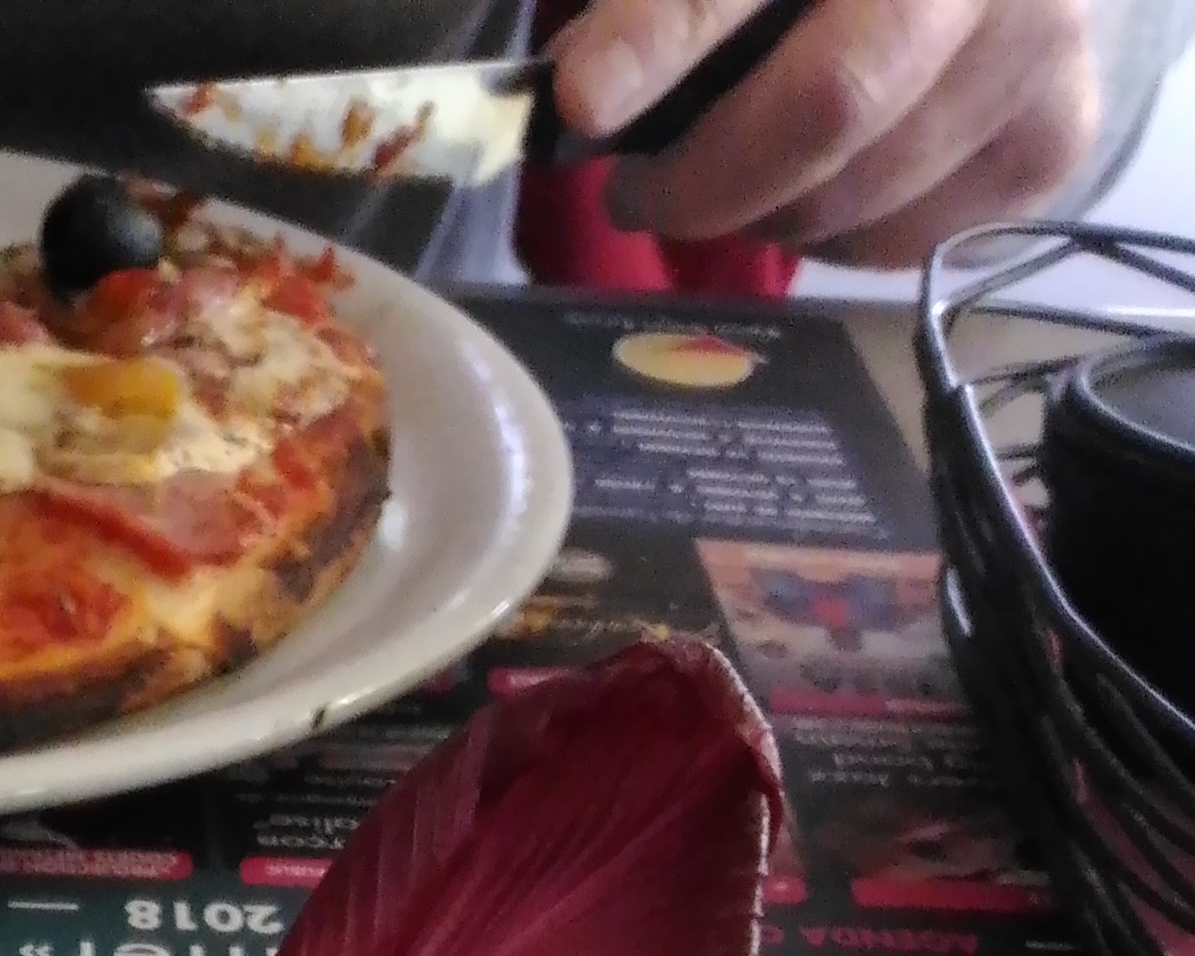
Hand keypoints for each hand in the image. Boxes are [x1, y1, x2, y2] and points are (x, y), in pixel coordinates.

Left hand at [552, 0, 1105, 262]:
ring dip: (765, 215)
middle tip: (636, 192)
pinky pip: (918, 236)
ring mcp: (1036, 40)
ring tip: (719, 188)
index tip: (580, 101)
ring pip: (868, 188)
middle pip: (831, 101)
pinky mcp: (1055, 129)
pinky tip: (818, 193)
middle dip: (707, 175)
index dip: (660, 38)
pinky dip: (842, 239)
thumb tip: (586, 84)